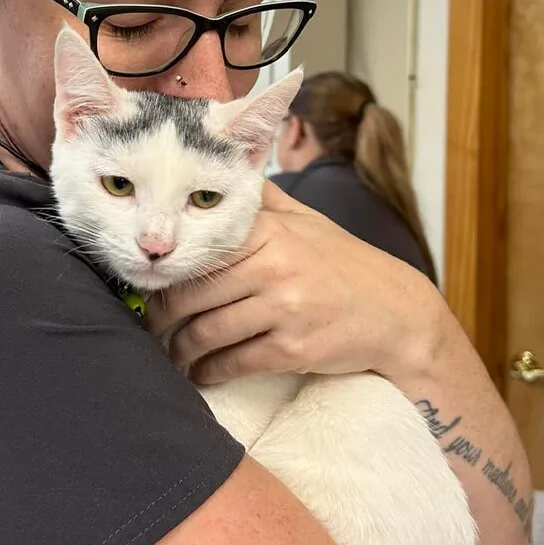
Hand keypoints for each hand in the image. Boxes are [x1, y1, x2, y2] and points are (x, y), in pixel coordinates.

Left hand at [146, 181, 446, 384]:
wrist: (397, 313)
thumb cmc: (343, 264)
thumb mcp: (307, 221)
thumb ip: (263, 199)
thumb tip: (225, 169)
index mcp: (270, 231)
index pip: (198, 251)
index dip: (165, 271)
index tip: (146, 283)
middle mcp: (275, 266)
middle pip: (192, 295)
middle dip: (160, 316)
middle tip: (147, 325)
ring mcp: (284, 309)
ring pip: (206, 333)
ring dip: (179, 350)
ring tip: (170, 353)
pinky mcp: (293, 349)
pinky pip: (233, 363)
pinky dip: (209, 373)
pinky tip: (200, 374)